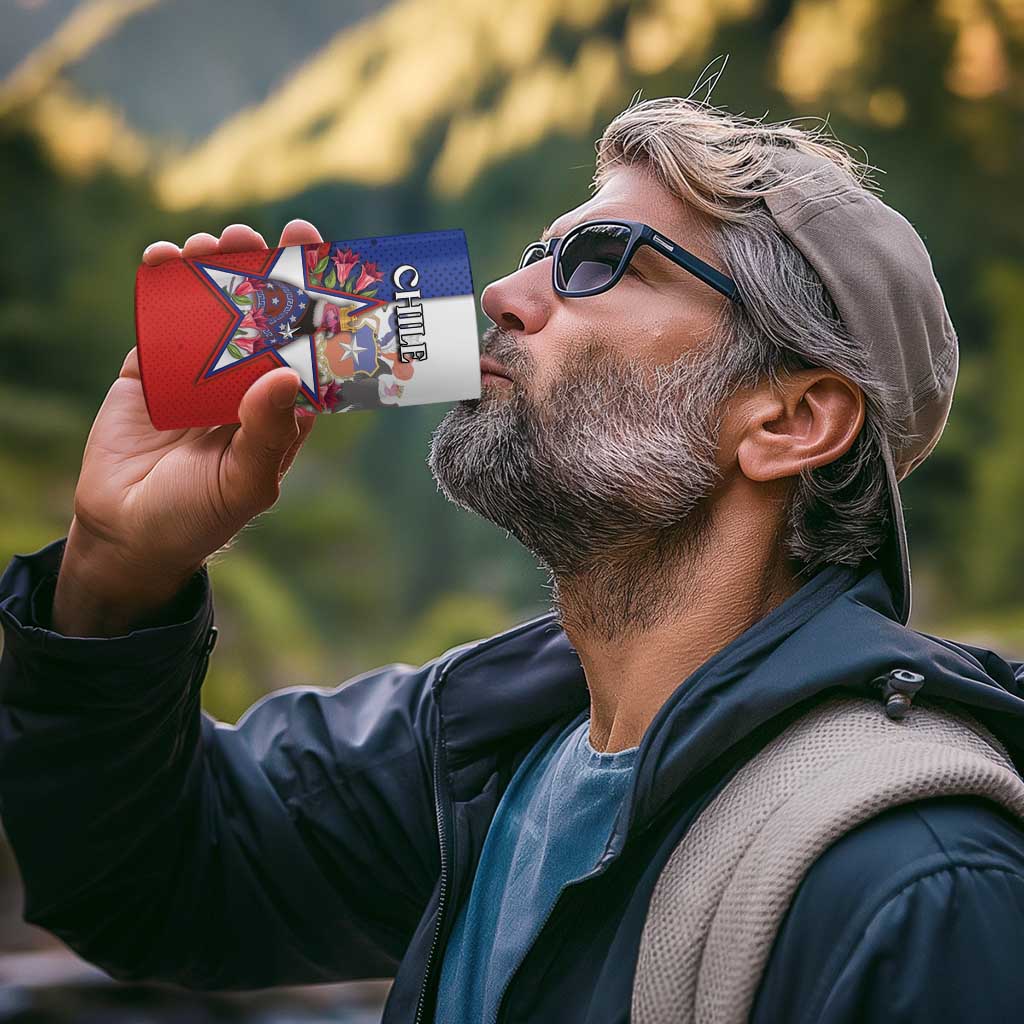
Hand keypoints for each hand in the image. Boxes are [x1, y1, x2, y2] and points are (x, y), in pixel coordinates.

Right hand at [52, 221, 322, 635]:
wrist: (127, 534)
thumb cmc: (200, 516)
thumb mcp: (244, 482)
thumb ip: (267, 433)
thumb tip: (287, 374)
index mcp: (282, 407)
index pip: (308, 347)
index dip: (317, 303)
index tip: (320, 258)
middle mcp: (246, 383)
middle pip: (263, 316)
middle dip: (265, 271)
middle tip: (262, 236)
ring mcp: (198, 373)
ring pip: (213, 309)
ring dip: (216, 270)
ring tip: (214, 244)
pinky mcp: (151, 370)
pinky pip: (161, 320)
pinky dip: (163, 286)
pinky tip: (165, 258)